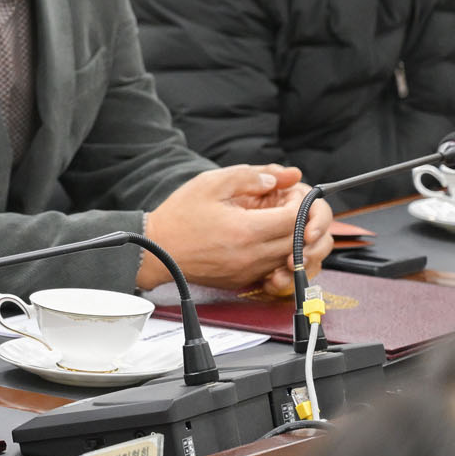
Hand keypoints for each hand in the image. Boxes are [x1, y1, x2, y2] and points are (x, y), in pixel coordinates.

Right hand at [139, 165, 329, 295]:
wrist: (155, 250)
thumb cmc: (179, 216)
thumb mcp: (211, 183)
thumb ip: (251, 175)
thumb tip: (286, 175)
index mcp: (246, 230)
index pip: (296, 218)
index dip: (298, 203)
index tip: (285, 194)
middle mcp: (251, 255)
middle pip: (299, 240)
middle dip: (299, 220)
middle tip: (283, 206)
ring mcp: (248, 271)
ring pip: (291, 257)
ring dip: (290, 239)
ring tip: (273, 221)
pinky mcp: (242, 280)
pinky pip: (273, 269)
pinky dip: (276, 254)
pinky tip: (260, 239)